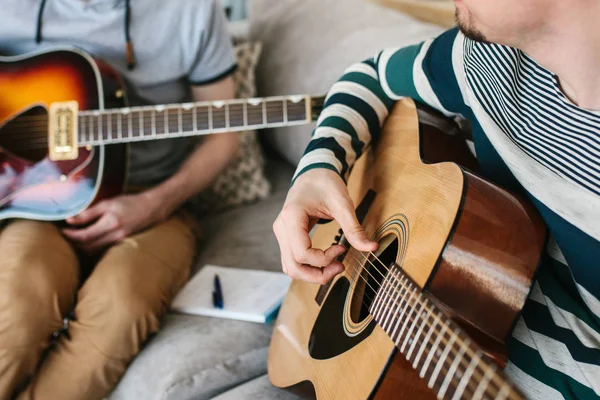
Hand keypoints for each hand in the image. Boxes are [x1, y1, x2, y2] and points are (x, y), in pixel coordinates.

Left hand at [62, 192, 167, 252]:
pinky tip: (88, 240)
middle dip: (74, 243)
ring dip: (82, 246)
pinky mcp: (121, 242)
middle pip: (87, 247)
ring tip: (74, 238)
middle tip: (66, 235)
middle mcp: (115, 236)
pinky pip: (102, 248)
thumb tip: (70, 219)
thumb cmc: (130, 202)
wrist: (152, 208)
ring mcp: (119, 241)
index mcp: (110, 224)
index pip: (84, 236)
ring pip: (94, 250)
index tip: (62, 231)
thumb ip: (89, 212)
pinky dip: (92, 246)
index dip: (71, 236)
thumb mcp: (108, 203)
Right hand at [273, 169, 377, 284]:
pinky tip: (325, 260)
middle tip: (339, 267)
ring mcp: (282, 233)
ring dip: (312, 274)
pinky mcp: (286, 237)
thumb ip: (354, 228)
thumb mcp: (342, 204)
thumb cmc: (325, 183)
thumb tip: (371, 248)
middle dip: (318, 274)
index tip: (342, 249)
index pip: (302, 253)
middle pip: (293, 267)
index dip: (324, 258)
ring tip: (334, 266)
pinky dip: (308, 267)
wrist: (314, 173)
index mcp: (292, 217)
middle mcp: (282, 227)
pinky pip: (292, 261)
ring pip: (291, 268)